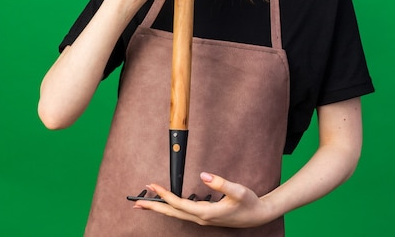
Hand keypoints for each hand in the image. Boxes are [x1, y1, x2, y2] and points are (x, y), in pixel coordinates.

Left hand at [132, 172, 275, 228]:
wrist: (258, 216)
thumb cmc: (248, 203)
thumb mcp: (238, 191)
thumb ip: (221, 183)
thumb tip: (204, 175)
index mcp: (206, 213)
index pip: (179, 204)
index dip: (164, 195)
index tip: (152, 186)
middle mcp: (201, 218)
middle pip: (172, 213)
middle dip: (154, 208)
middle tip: (136, 203)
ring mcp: (202, 219)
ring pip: (176, 215)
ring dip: (160, 209)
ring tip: (145, 204)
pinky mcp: (204, 217)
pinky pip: (182, 213)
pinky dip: (171, 208)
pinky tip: (167, 205)